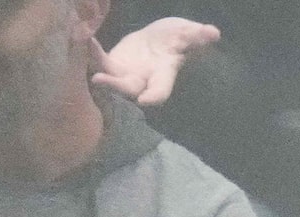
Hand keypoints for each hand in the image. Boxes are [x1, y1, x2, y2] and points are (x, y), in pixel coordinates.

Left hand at [93, 15, 219, 105]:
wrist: (161, 38)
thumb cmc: (177, 39)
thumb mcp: (188, 35)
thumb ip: (197, 37)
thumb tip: (214, 33)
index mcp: (164, 75)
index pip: (160, 90)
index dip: (154, 96)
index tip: (145, 101)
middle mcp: (144, 81)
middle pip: (129, 89)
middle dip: (115, 87)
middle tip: (99, 80)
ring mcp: (126, 75)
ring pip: (111, 77)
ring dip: (97, 68)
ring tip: (88, 56)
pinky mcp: (112, 64)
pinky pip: (100, 59)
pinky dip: (92, 50)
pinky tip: (85, 36)